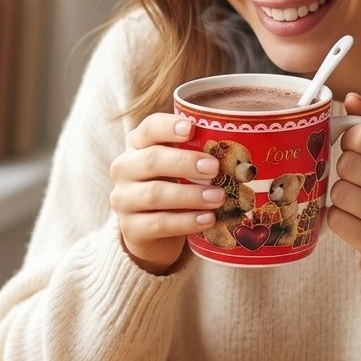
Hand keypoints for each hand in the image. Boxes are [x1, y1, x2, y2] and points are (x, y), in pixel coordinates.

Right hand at [109, 114, 224, 273]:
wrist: (150, 233)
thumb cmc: (172, 189)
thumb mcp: (179, 169)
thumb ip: (196, 155)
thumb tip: (237, 148)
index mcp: (137, 145)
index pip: (148, 128)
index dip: (168, 126)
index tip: (191, 128)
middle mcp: (124, 168)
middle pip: (152, 160)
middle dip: (186, 163)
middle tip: (215, 168)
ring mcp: (123, 199)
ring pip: (155, 194)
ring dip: (191, 195)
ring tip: (218, 197)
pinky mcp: (130, 228)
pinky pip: (160, 223)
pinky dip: (187, 221)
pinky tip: (208, 219)